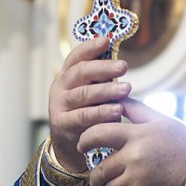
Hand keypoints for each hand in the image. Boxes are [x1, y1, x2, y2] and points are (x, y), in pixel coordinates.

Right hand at [48, 36, 130, 173]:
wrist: (71, 145)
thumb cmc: (88, 111)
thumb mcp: (92, 93)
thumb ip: (102, 79)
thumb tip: (121, 61)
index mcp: (67, 75)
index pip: (76, 57)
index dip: (90, 47)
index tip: (106, 40)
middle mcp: (60, 88)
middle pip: (80, 73)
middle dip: (103, 68)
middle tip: (124, 66)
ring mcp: (59, 106)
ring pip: (83, 94)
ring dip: (106, 91)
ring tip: (126, 89)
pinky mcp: (62, 125)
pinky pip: (83, 117)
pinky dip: (101, 113)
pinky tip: (117, 111)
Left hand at [78, 98, 185, 185]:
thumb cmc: (182, 143)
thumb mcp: (160, 120)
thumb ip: (135, 109)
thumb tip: (115, 95)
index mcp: (136, 136)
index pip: (97, 134)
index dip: (85, 140)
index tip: (83, 145)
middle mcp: (133, 159)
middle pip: (99, 169)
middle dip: (96, 172)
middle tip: (98, 172)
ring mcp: (136, 181)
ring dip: (111, 184)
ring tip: (122, 179)